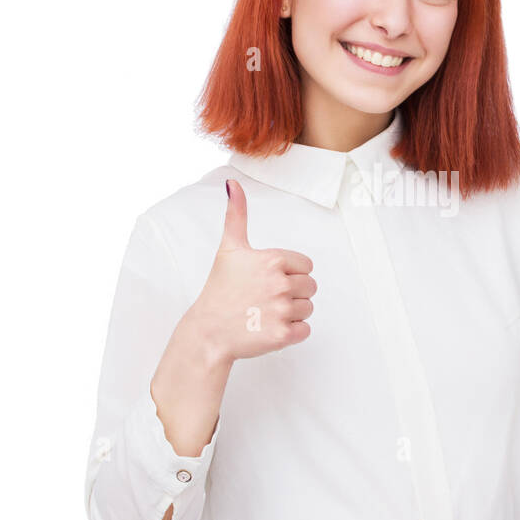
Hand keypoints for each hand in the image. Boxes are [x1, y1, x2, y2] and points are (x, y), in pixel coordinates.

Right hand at [179, 178, 317, 361]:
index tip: (267, 280)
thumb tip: (232, 184)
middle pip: (311, 287)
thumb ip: (236, 215)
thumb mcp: (229, 249)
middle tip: (265, 298)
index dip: (289, 273)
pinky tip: (269, 327)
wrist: (208, 331)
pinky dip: (292, 332)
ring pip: (308, 309)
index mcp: (273, 260)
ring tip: (265, 313)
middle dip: (292, 293)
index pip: (306, 266)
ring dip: (292, 313)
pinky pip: (305, 330)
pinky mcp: (283, 335)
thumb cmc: (220, 289)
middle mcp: (280, 283)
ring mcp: (282, 310)